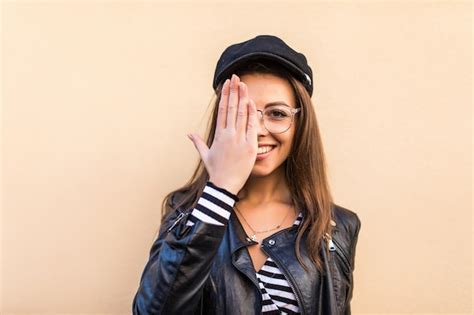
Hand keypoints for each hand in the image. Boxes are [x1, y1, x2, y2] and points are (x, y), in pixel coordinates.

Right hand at [187, 74, 257, 194]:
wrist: (224, 185)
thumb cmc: (216, 171)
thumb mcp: (205, 155)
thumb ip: (198, 142)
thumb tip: (189, 134)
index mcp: (218, 135)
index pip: (222, 110)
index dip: (225, 95)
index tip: (227, 84)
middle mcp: (228, 135)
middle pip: (231, 108)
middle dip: (233, 91)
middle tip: (235, 77)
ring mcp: (239, 140)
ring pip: (241, 114)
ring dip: (243, 98)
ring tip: (243, 84)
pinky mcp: (250, 147)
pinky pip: (251, 127)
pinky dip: (251, 114)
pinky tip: (251, 102)